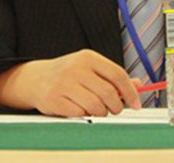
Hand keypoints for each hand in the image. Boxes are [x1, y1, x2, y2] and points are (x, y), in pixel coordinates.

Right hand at [0, 49, 140, 116]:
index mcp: (88, 57)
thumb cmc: (69, 74)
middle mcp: (76, 68)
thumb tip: (137, 85)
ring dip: (101, 113)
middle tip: (116, 109)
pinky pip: (80, 114)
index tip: (136, 103)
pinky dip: (85, 115)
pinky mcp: (54, 99)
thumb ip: (113, 76)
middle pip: (108, 92)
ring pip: (95, 106)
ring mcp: (64, 83)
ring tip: (98, 110)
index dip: (130, 91)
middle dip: (117, 106)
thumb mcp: (90, 68)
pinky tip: (81, 109)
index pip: (117, 74)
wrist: (35, 79)